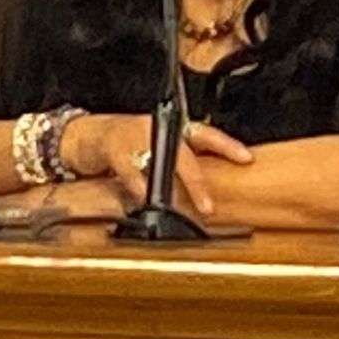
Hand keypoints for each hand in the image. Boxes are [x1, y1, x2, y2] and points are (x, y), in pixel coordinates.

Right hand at [62, 115, 251, 215]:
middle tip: (208, 207)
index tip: (247, 158)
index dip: (228, 146)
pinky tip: (144, 200)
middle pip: (185, 157)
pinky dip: (139, 191)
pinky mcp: (117, 151)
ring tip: (177, 210)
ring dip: (168, 192)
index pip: (207, 134)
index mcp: (174, 128)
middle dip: (198, 184)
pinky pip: (132, 175)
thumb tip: (206, 189)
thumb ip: (180, 163)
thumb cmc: (129, 143)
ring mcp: (137, 138)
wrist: (91, 135)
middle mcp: (159, 130)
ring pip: (159, 167)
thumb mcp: (159, 147)